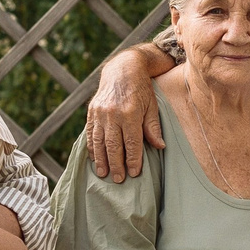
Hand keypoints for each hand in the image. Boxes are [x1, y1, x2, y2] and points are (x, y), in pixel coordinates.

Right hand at [85, 52, 164, 181]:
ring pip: (99, 142)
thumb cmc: (141, 89)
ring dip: (101, 160)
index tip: (134, 173)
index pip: (131, 143)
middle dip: (116, 164)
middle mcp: (112, 114)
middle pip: (113, 145)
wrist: (122, 69)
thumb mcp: (151, 106)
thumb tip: (159, 146)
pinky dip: (91, 148)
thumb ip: (152, 127)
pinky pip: (90, 133)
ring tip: (104, 174)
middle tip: (118, 180)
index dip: (132, 159)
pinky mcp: (92, 112)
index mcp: (130, 113)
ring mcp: (100, 113)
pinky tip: (94, 159)